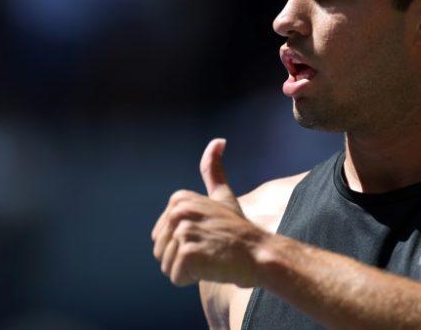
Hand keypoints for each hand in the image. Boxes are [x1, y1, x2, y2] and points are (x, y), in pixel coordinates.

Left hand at [151, 138, 265, 286]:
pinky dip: (192, 279)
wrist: (260, 253)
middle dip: (183, 259)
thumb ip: (214, 170)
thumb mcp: (223, 196)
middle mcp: (177, 212)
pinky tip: (212, 266)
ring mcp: (183, 230)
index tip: (208, 236)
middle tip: (211, 249)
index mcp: (179, 200)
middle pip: (160, 251)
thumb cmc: (240, 230)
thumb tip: (218, 140)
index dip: (184, 244)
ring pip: (167, 266)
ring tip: (211, 258)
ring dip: (188, 271)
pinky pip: (176, 277)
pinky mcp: (187, 251)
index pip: (161, 237)